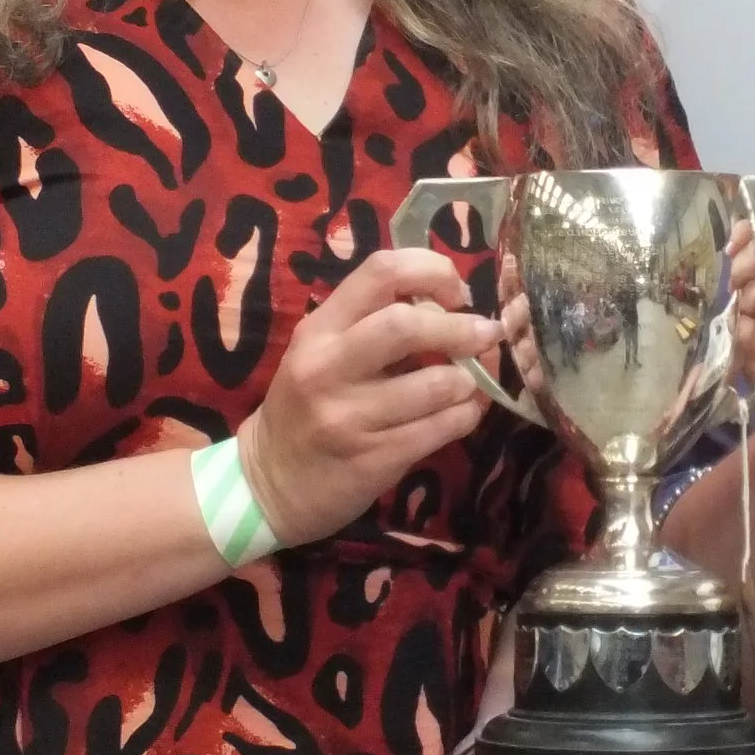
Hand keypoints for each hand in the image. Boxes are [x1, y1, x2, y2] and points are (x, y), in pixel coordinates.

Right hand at [236, 248, 497, 547]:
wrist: (270, 483)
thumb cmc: (307, 407)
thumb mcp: (323, 353)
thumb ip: (374, 324)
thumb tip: (456, 306)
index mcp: (319, 329)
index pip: (381, 271)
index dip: (433, 272)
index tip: (457, 293)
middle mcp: (328, 368)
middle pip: (406, 325)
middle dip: (460, 328)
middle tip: (485, 335)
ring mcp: (348, 418)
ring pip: (435, 385)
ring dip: (469, 381)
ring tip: (471, 383)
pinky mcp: (372, 460)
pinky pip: (439, 430)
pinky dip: (466, 416)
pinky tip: (464, 413)